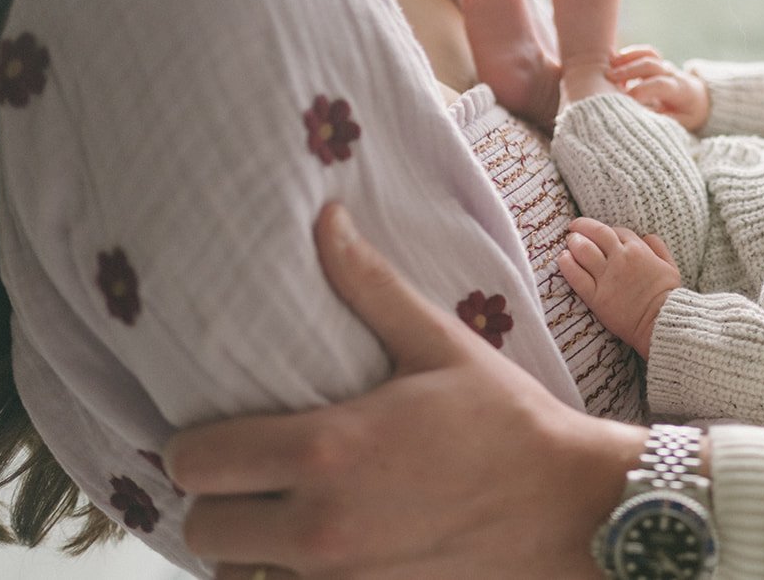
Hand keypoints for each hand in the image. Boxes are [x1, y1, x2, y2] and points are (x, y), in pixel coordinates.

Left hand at [168, 204, 647, 578]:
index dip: (194, 445)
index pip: (196, 461)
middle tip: (247, 475)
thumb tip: (327, 220)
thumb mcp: (440, 345)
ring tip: (276, 515)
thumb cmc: (507, 421)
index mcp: (329, 449)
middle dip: (216, 499)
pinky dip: (284, 578)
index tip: (219, 433)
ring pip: (235, 576)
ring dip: (245, 549)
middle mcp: (321, 525)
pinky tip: (315, 550)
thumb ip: (370, 286)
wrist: (569, 506)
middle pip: (201, 529)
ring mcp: (341, 578)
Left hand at [558, 217, 680, 357]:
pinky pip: (576, 276)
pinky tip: (562, 259)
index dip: (606, 231)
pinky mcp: (596, 296)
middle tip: (574, 228)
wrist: (661, 322)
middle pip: (595, 233)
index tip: (599, 234)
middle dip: (582, 227)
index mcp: (638, 249)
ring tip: (569, 243)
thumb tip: (647, 235)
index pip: (616, 231)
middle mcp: (620, 258)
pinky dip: (567, 264)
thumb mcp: (671, 266)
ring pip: (583, 250)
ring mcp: (606, 277)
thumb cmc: (668, 296)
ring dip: (573, 242)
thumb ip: (659, 247)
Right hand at [608, 45, 710, 131]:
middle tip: (609, 78)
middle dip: (629, 70)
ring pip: (647, 54)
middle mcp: (671, 74)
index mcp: (680, 90)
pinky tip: (612, 62)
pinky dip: (628, 54)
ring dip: (627, 58)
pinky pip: (644, 52)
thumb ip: (664, 120)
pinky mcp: (655, 62)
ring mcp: (663, 66)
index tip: (626, 98)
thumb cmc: (688, 113)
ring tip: (608, 66)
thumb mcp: (682, 122)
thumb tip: (644, 120)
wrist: (698, 97)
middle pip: (651, 65)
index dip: (643, 89)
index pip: (661, 84)